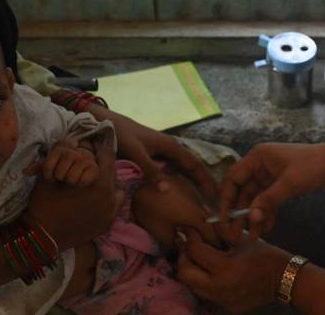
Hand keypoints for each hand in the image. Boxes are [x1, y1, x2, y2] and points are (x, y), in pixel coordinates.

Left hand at [25, 138, 97, 186]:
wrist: (84, 166)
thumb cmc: (63, 165)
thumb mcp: (50, 165)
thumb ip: (39, 167)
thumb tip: (25, 171)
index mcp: (60, 148)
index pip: (47, 166)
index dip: (47, 175)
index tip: (51, 177)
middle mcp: (73, 151)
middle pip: (59, 173)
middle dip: (60, 178)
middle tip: (63, 178)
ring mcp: (85, 158)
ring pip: (71, 178)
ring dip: (70, 181)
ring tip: (72, 179)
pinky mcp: (94, 168)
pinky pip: (83, 181)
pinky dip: (81, 183)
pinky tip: (81, 181)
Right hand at [26, 136, 122, 248]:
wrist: (42, 237)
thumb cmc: (44, 203)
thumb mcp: (50, 174)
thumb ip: (63, 154)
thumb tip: (72, 140)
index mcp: (99, 184)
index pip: (108, 156)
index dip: (99, 149)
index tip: (93, 147)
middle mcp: (111, 199)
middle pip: (113, 173)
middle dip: (102, 168)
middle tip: (90, 166)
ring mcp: (111, 214)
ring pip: (117, 190)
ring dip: (107, 184)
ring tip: (92, 183)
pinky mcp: (107, 225)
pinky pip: (114, 207)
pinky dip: (107, 201)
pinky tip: (93, 199)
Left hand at [86, 105, 217, 201]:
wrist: (109, 123)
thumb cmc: (122, 135)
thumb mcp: (136, 153)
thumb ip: (150, 170)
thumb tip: (167, 190)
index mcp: (171, 146)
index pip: (195, 165)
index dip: (206, 180)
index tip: (216, 195)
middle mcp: (172, 148)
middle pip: (193, 167)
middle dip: (205, 182)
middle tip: (215, 201)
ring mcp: (164, 151)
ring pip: (185, 168)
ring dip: (195, 181)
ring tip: (204, 197)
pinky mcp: (157, 155)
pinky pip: (175, 168)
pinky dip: (182, 178)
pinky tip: (183, 189)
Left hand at [174, 226, 291, 313]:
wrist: (286, 279)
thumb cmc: (266, 256)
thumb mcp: (242, 239)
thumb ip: (219, 231)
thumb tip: (200, 220)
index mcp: (225, 268)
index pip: (195, 252)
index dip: (189, 237)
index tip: (187, 229)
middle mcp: (220, 288)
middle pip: (185, 273)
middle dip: (183, 257)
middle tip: (187, 245)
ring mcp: (222, 300)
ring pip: (192, 285)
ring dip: (191, 270)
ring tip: (196, 258)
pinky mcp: (226, 306)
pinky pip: (206, 294)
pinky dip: (203, 281)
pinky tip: (209, 271)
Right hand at [219, 142, 324, 236]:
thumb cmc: (313, 166)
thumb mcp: (290, 183)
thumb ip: (268, 201)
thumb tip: (250, 219)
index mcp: (257, 157)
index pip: (233, 179)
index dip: (226, 200)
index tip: (225, 220)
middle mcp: (260, 166)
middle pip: (242, 192)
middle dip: (240, 213)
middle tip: (235, 234)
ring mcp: (270, 177)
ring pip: (255, 200)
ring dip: (254, 217)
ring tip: (252, 236)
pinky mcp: (281, 186)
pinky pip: (268, 203)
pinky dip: (266, 215)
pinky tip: (265, 229)